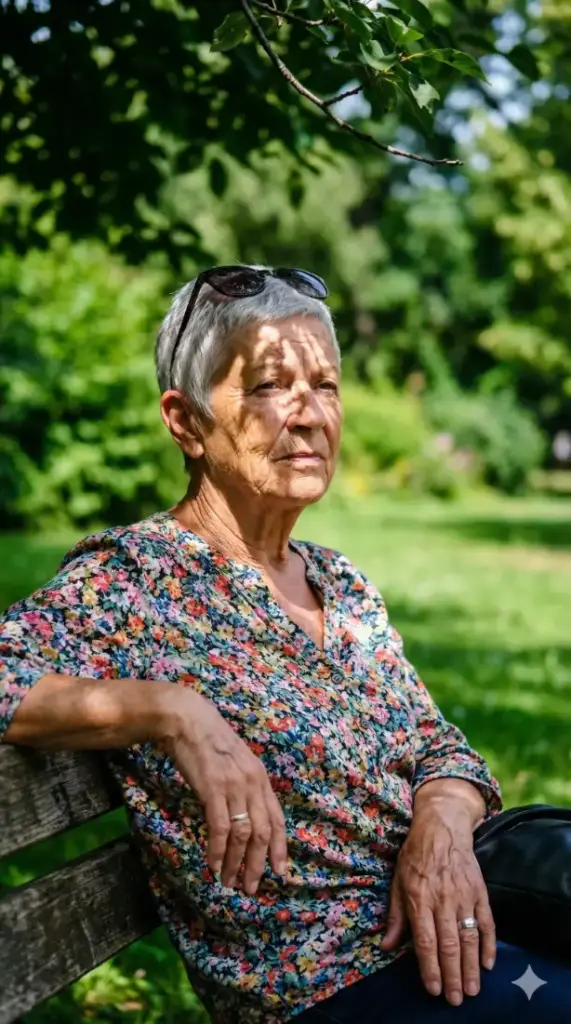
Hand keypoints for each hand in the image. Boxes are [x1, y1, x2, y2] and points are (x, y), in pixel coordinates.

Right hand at [158, 687, 286, 893]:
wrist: (187, 719)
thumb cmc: (208, 739)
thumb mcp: (235, 762)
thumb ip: (243, 785)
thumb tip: (242, 814)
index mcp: (260, 778)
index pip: (277, 819)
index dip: (279, 847)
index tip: (279, 871)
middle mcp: (253, 784)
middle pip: (263, 832)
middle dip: (258, 864)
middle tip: (251, 888)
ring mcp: (234, 787)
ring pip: (243, 836)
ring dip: (235, 863)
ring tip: (228, 882)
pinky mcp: (213, 789)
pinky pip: (220, 828)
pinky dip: (217, 850)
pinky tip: (212, 864)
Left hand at [380, 802, 495, 1005]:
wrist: (443, 827)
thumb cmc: (415, 855)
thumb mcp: (397, 881)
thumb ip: (395, 916)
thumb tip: (386, 946)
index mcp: (419, 898)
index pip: (426, 940)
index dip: (430, 967)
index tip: (433, 989)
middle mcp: (442, 900)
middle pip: (449, 945)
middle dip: (453, 975)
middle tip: (457, 999)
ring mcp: (464, 897)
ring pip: (470, 938)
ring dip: (472, 966)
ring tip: (473, 989)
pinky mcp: (480, 892)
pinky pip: (487, 922)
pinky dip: (489, 944)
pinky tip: (488, 963)